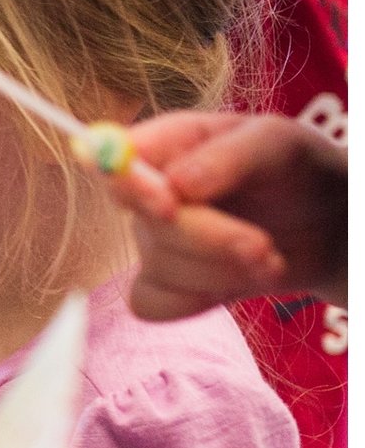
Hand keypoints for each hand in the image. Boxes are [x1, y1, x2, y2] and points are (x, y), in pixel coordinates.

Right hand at [106, 111, 345, 319]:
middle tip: (262, 246)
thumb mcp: (279, 144)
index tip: (168, 206)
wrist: (328, 224)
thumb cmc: (298, 171)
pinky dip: (197, 301)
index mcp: (169, 142)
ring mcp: (154, 239)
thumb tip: (175, 185)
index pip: (118, 158)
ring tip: (271, 259)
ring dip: (224, 271)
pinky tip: (238, 283)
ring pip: (160, 267)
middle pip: (145, 222)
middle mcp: (152, 190)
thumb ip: (227, 156)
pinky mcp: (167, 284)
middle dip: (208, 239)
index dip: (130, 183)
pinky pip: (151, 304)